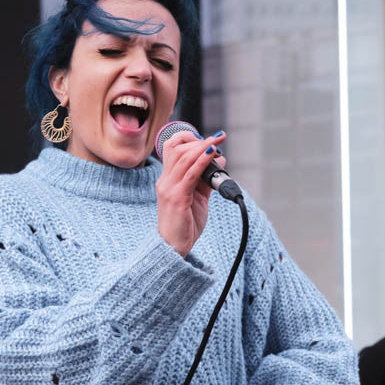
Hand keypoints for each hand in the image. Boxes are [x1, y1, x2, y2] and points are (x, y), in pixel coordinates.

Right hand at [155, 129, 227, 256]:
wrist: (174, 248)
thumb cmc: (185, 224)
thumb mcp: (198, 198)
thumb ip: (206, 180)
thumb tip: (219, 160)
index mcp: (168, 179)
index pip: (172, 148)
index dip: (188, 138)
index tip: (208, 139)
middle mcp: (165, 181)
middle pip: (176, 148)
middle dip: (199, 139)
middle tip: (219, 137)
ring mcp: (169, 189)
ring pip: (183, 158)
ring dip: (203, 146)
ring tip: (218, 141)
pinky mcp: (176, 198)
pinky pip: (190, 174)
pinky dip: (202, 161)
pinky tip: (212, 154)